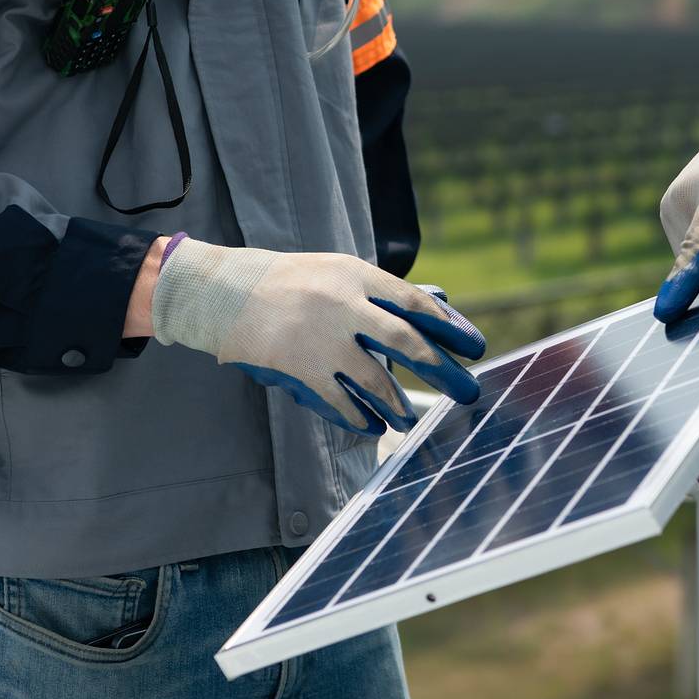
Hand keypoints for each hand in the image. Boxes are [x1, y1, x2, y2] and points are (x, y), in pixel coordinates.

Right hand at [151, 240, 485, 435]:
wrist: (225, 292)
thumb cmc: (290, 282)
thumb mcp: (337, 272)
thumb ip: (377, 294)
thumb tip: (429, 313)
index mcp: (355, 275)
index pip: (414, 302)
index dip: (448, 326)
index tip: (473, 345)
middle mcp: (344, 305)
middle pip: (406, 341)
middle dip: (441, 369)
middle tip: (466, 389)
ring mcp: (322, 339)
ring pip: (375, 379)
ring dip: (399, 403)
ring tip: (410, 419)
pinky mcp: (301, 367)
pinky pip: (340, 400)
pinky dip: (359, 417)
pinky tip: (372, 426)